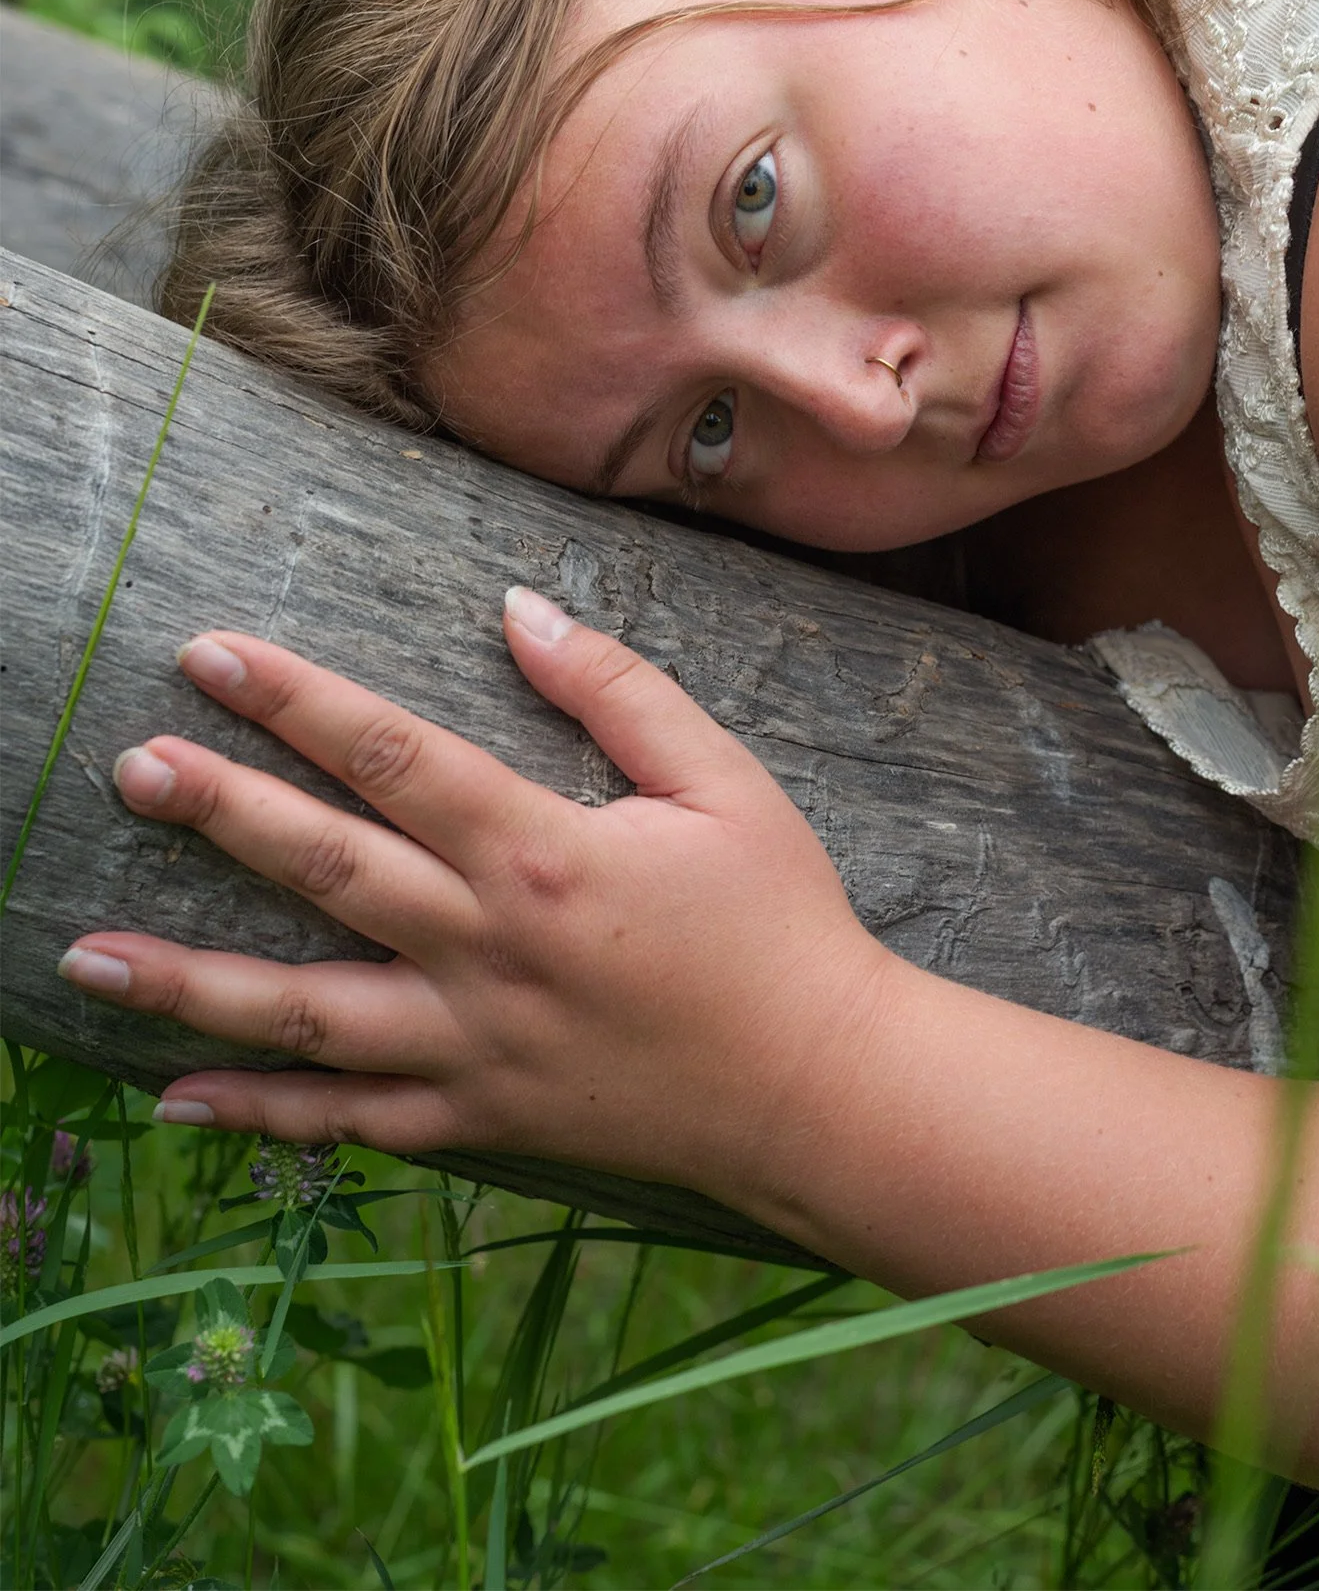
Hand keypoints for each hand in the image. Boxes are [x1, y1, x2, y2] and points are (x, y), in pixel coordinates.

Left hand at [56, 588, 895, 1204]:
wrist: (821, 1089)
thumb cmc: (781, 922)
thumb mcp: (723, 780)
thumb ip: (617, 689)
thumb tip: (518, 608)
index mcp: (543, 851)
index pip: (391, 755)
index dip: (295, 699)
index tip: (211, 655)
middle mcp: (486, 948)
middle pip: (324, 866)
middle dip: (218, 809)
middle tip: (130, 765)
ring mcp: (471, 1045)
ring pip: (300, 1012)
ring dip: (187, 980)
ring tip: (83, 952)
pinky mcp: (477, 1119)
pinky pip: (346, 1123)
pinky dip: (255, 1114)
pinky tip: (169, 1097)